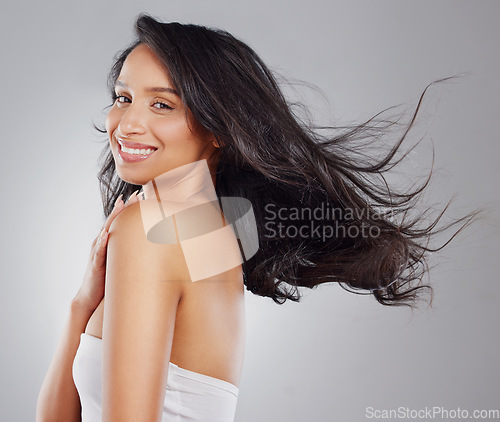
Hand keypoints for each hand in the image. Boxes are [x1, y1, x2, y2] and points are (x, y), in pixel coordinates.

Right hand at [73, 190, 143, 312]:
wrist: (90, 297)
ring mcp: (97, 252)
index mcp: (110, 240)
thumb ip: (132, 251)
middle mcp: (102, 242)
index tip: (142, 195)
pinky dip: (101, 242)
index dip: (130, 208)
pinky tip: (106, 234)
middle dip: (125, 207)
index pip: (121, 220)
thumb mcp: (122, 261)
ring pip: (106, 231)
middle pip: (114, 220)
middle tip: (137, 195)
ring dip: (113, 218)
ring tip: (121, 206)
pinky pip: (98, 252)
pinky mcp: (95, 264)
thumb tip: (153, 247)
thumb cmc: (109, 277)